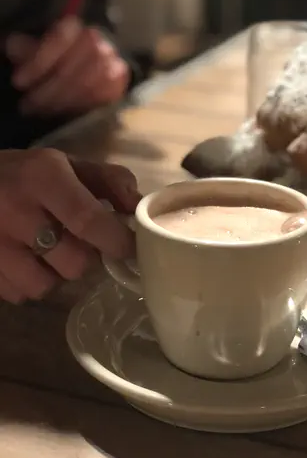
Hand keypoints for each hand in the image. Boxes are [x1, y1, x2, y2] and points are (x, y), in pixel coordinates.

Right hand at [0, 149, 140, 303]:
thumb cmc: (24, 174)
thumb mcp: (65, 164)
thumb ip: (108, 180)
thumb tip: (138, 206)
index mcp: (43, 178)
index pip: (88, 220)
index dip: (116, 241)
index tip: (129, 249)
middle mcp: (16, 210)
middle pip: (73, 262)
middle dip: (87, 259)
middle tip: (81, 245)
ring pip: (45, 285)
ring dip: (56, 275)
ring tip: (50, 254)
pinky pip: (19, 294)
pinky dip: (28, 283)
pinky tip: (26, 261)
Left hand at [6, 17, 129, 116]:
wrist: (89, 65)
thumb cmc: (56, 58)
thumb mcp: (37, 50)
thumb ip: (26, 49)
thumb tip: (13, 47)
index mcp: (74, 27)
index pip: (59, 39)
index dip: (38, 62)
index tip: (18, 82)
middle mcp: (98, 40)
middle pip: (73, 66)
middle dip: (48, 89)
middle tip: (29, 105)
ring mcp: (113, 59)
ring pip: (89, 83)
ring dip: (63, 101)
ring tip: (44, 111)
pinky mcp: (121, 79)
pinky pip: (105, 94)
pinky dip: (83, 105)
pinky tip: (66, 112)